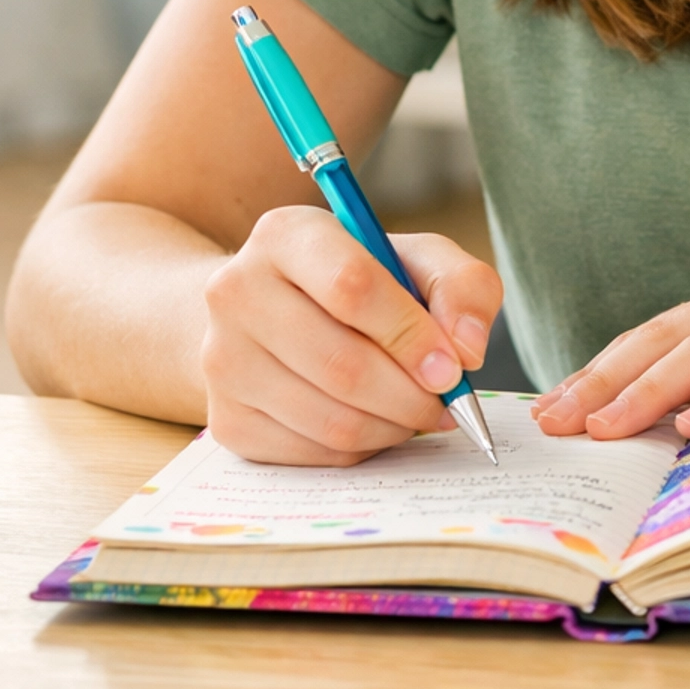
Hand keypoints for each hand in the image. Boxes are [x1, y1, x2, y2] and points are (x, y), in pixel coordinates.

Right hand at [201, 206, 503, 464]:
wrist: (268, 312)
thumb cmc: (357, 281)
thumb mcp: (415, 259)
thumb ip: (461, 286)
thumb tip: (467, 349)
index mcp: (285, 234)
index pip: (352, 287)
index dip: (411, 334)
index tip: (452, 365)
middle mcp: (237, 291)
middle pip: (342, 365)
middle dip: (411, 395)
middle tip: (447, 401)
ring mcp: (222, 359)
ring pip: (330, 419)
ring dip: (393, 426)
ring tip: (417, 411)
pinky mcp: (225, 418)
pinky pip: (312, 453)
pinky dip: (361, 448)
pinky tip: (376, 422)